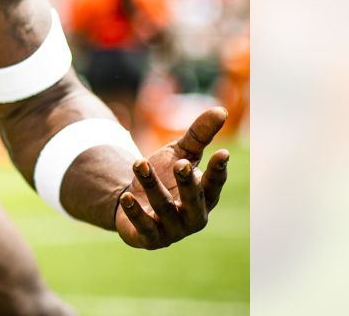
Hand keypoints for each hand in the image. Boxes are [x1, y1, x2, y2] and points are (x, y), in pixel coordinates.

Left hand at [115, 107, 229, 248]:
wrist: (134, 203)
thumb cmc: (165, 177)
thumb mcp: (180, 153)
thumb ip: (199, 135)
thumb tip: (221, 110)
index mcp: (206, 196)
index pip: (215, 184)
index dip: (219, 171)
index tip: (223, 153)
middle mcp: (194, 216)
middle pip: (194, 200)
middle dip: (188, 183)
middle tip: (181, 164)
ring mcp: (173, 230)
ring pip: (164, 208)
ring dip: (152, 186)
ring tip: (139, 162)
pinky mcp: (149, 238)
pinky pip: (143, 227)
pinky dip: (135, 212)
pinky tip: (126, 196)